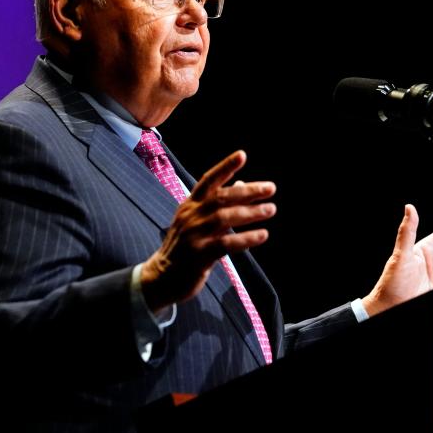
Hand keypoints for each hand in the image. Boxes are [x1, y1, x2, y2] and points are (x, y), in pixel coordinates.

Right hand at [140, 150, 275, 312]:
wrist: (161, 277)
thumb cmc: (184, 247)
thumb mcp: (196, 221)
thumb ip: (217, 204)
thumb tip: (242, 184)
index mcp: (189, 205)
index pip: (208, 180)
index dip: (225, 167)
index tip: (242, 155)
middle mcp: (190, 216)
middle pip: (221, 197)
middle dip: (248, 191)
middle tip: (270, 188)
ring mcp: (193, 235)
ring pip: (225, 218)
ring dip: (251, 212)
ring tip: (271, 209)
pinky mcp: (199, 255)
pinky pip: (226, 244)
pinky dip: (246, 238)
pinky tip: (262, 235)